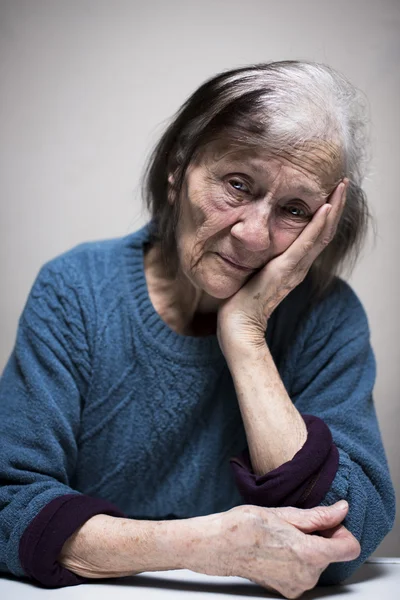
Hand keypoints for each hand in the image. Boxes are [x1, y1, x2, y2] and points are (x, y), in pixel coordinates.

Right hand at [192, 501, 359, 598]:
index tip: (325, 521)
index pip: (350, 547)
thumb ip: (318, 516)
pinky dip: (297, 560)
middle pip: (332, 553)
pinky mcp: (288, 591)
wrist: (219, 545)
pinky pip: (304, 572)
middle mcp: (307, 575)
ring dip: (307, 548)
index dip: (340, 530)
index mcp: (309, 553)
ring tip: (282, 536)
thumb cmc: (245, 526)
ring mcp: (297, 586)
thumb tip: (341, 510)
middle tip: (294, 525)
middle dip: (320, 537)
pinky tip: (277, 549)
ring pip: (317, 562)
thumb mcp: (284, 513)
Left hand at [217, 179, 347, 355]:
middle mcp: (299, 266)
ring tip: (340, 188)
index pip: (317, 235)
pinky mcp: (284, 271)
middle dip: (336, 205)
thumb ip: (262, 261)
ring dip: (332, 209)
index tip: (331, 192)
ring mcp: (294, 269)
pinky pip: (305, 245)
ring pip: (321, 235)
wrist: (238, 326)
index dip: (327, 214)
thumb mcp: (255, 273)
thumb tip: (255, 244)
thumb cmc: (242, 302)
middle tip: (343, 182)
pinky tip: (324, 208)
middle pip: (325, 231)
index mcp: (293, 266)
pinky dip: (316, 226)